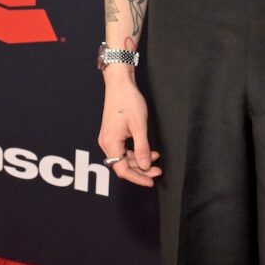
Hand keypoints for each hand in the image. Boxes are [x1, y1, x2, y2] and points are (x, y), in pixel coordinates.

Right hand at [97, 35, 161, 187]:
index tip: (151, 181)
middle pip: (122, 165)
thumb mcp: (139, 126)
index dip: (138, 178)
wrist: (120, 83)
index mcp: (110, 143)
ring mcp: (108, 138)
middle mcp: (106, 143)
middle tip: (158, 171)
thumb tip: (146, 166)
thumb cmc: (128, 101)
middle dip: (141, 170)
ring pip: (123, 158)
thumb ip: (142, 148)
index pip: (122, 170)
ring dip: (139, 161)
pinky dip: (134, 152)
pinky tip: (147, 150)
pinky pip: (122, 149)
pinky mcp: (112, 133)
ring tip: (155, 158)